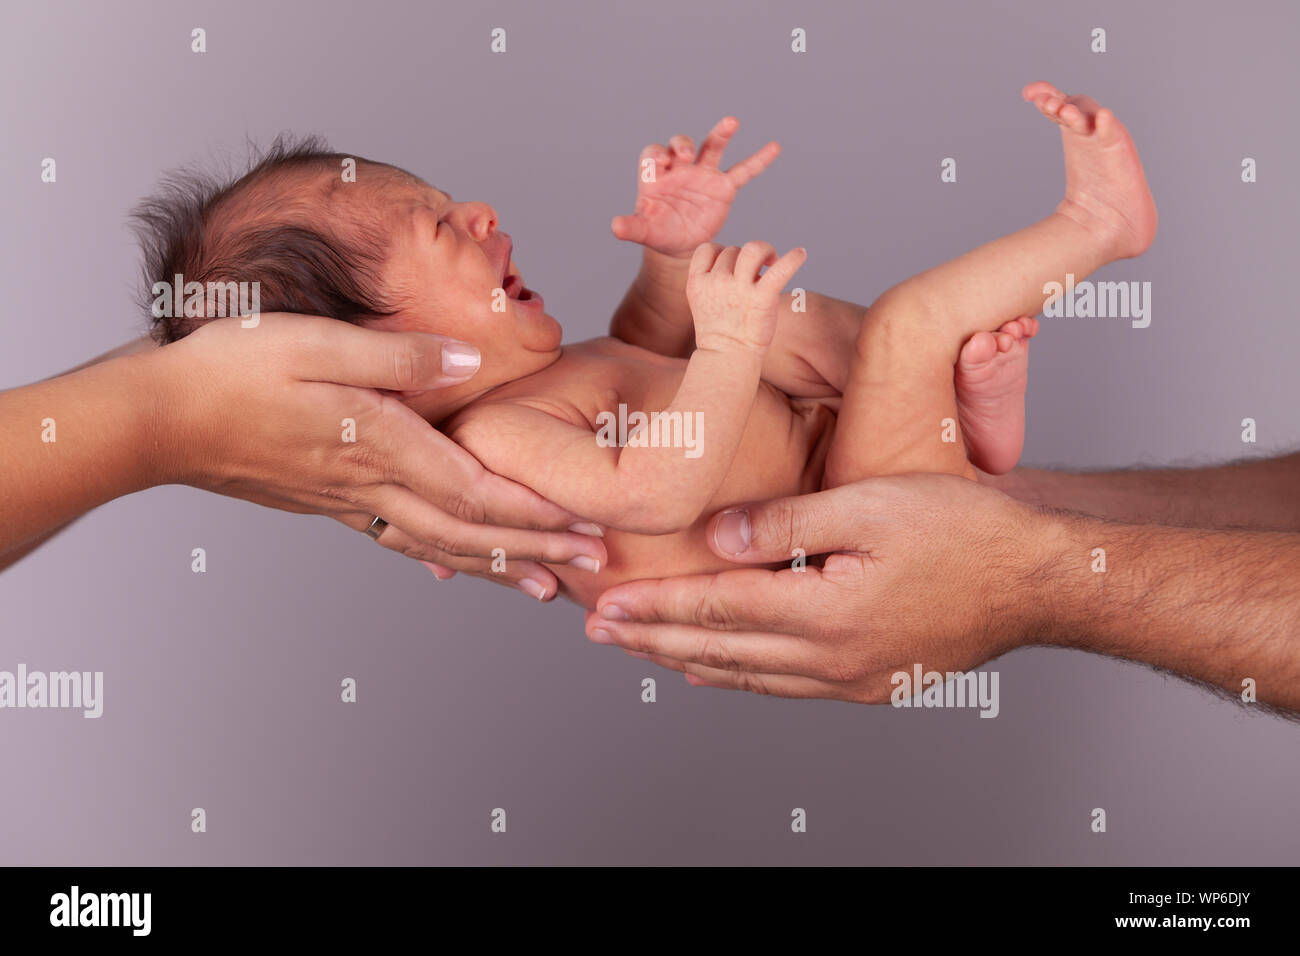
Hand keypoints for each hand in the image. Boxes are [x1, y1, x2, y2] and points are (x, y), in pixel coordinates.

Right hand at [152, 314, 605, 599]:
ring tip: (546, 585)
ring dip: (500, 565)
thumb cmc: (232, 369)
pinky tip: (461, 566)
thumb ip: (397, 357)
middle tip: (595, 566)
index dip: (535, 513)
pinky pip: (401, 538)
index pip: (475, 491)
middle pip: (471, 529)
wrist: (161, 419)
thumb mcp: (316, 341)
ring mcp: (351, 500)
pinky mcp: (330, 501)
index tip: (587, 528)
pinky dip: (442, 556)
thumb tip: (465, 361)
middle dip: (538, 548)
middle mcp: (371, 483)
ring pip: (441, 544)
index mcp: (379, 443)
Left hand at [584, 474, 1059, 700]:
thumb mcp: (871, 506)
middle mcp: (833, 660)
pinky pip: (787, 686)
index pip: (717, 612)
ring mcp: (854, 679)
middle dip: (655, 639)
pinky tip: (718, 674)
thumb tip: (716, 538)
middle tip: (600, 633)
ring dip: (690, 661)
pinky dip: (741, 678)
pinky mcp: (872, 682)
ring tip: (645, 650)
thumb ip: (786, 523)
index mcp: (827, 614)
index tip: (605, 607)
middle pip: (722, 651)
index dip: (656, 609)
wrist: (1039, 577)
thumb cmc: (964, 529)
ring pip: (749, 677)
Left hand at [611, 117, 779, 257]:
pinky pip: (743, 171)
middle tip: (684, 156)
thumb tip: (615, 226)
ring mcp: (703, 175)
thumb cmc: (659, 232)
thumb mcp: (644, 231)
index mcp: (657, 175)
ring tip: (731, 122)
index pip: (654, 155)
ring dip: (720, 134)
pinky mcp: (723, 188)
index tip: (661, 165)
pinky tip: (773, 147)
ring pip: (711, 148)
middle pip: (681, 146)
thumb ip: (631, 227)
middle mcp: (680, 168)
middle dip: (682, 146)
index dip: (657, 156)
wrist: (680, 244)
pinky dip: (758, 160)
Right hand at [686, 241, 806, 351]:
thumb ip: (714, 280)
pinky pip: (780, 270)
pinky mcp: (762, 298)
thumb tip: (744, 259)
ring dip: (763, 252)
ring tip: (771, 263)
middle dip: (744, 260)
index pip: (707, 249)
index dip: (721, 253)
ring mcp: (739, 289)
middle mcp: (717, 282)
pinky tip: (801, 254)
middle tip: (756, 275)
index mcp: (697, 282)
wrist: (727, 359)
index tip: (732, 267)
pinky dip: (792, 259)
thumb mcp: (705, 302)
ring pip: (752, 249)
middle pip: (733, 250)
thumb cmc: (721, 333)